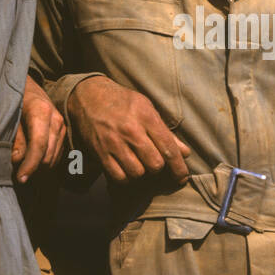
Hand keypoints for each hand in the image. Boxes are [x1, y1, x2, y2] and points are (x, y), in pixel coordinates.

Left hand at [12, 76, 65, 181]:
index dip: (30, 166)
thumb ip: (14, 138)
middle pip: (49, 155)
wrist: (27, 85)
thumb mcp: (9, 114)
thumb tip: (18, 161)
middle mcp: (56, 120)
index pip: (39, 146)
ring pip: (54, 158)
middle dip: (34, 169)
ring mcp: (62, 126)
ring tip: (23, 169)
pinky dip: (45, 163)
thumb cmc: (14, 98)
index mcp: (42, 112)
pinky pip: (57, 155)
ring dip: (39, 168)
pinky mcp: (63, 132)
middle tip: (17, 175)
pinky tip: (32, 162)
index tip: (20, 178)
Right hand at [67, 75, 190, 183]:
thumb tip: (185, 153)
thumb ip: (165, 133)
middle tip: (152, 160)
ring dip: (140, 172)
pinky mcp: (100, 152)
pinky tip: (125, 167)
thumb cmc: (123, 103)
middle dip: (157, 167)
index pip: (168, 148)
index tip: (182, 177)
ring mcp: (114, 142)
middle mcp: (131, 130)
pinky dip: (124, 177)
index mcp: (146, 117)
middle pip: (155, 164)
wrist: (89, 97)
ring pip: (137, 173)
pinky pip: (118, 177)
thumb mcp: (147, 109)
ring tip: (137, 162)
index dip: (178, 167)